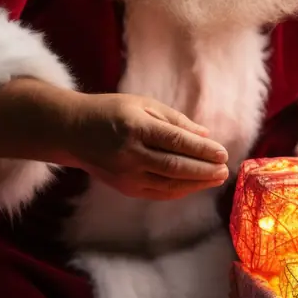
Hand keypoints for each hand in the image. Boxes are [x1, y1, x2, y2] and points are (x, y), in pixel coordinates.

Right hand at [66, 92, 228, 199]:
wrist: (73, 131)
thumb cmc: (111, 111)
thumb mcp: (142, 104)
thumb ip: (174, 120)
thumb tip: (205, 135)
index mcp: (136, 128)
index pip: (176, 142)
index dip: (202, 149)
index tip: (223, 153)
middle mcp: (130, 154)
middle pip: (175, 166)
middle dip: (204, 170)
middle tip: (225, 169)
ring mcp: (126, 174)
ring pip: (168, 184)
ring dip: (196, 183)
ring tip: (216, 178)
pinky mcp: (124, 187)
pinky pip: (158, 192)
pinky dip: (180, 190)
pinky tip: (195, 185)